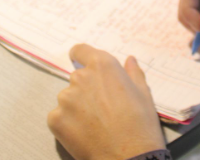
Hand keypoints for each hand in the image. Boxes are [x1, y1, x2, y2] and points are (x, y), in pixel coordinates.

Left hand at [47, 44, 165, 159]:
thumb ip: (133, 73)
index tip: (82, 64)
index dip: (81, 57)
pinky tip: (85, 133)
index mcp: (102, 66)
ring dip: (77, 107)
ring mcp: (65, 99)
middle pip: (77, 78)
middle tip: (102, 108)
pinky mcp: (55, 119)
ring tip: (95, 124)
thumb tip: (129, 61)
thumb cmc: (140, 127)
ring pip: (68, 99)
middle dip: (87, 89)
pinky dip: (67, 124)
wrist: (129, 157)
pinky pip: (58, 117)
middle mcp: (81, 78)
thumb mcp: (143, 94)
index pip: (80, 51)